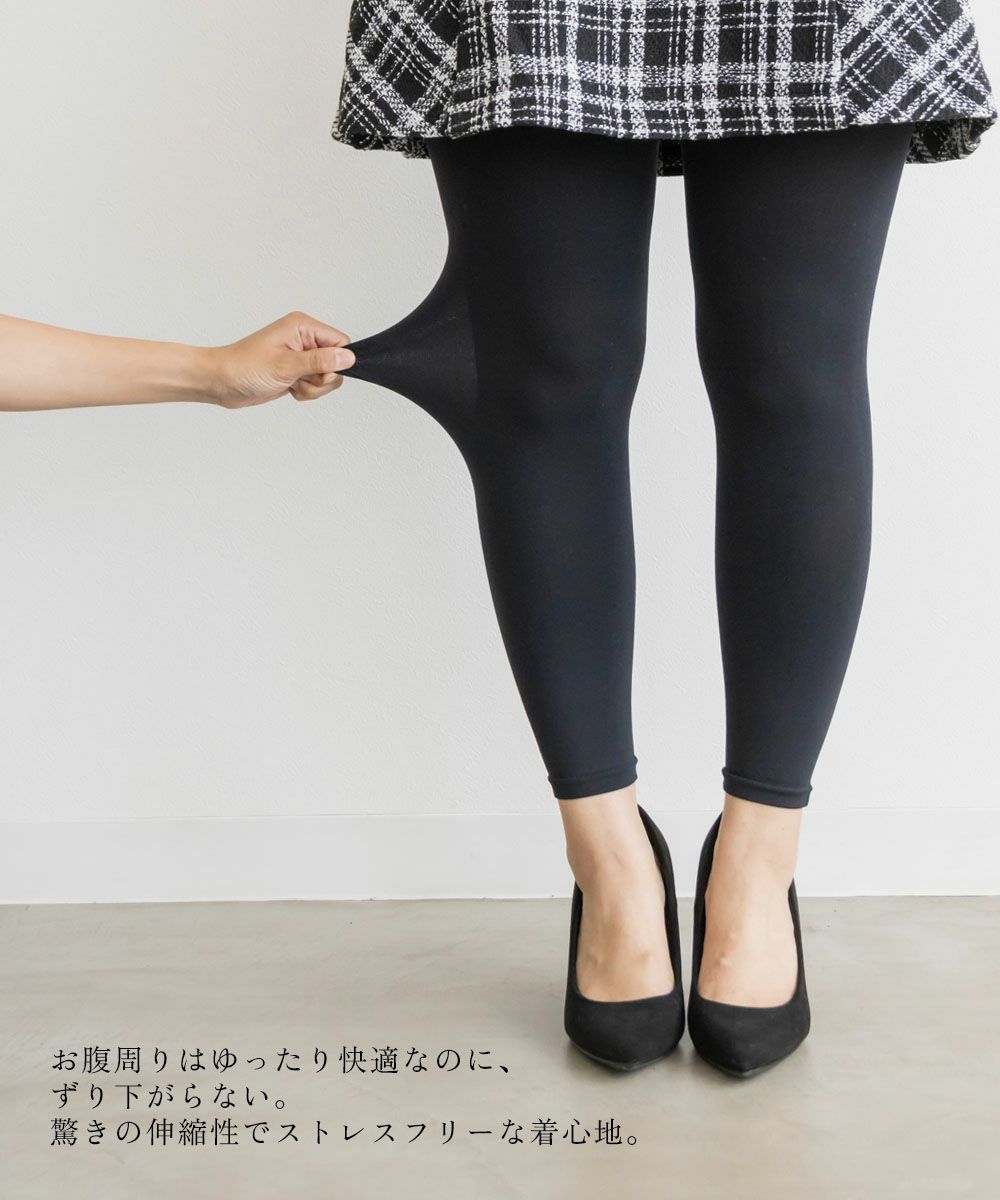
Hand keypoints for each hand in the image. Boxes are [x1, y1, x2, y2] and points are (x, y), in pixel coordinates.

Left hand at [209, 311, 356, 407]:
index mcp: (303, 327)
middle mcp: (304, 339)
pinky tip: (288, 388)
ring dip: (313, 388)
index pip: (341, 342)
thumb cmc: (244, 367)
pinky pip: (315, 386)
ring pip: (327, 378)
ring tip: (291, 383)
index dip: (335, 363)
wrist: (221, 382)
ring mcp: (300, 356)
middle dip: (321, 379)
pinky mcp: (296, 371)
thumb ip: (320, 361)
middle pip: (336, 363)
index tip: (316, 372)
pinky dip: (305, 392)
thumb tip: (349, 357)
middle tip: (299, 379)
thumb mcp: (286, 365)